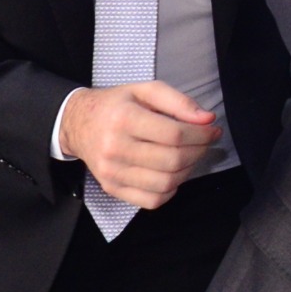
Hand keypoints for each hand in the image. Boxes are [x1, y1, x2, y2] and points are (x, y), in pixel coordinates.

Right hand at [59, 81, 220, 210]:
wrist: (78, 123)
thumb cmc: (116, 106)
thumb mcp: (145, 90)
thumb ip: (179, 102)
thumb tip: (207, 120)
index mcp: (124, 119)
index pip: (174, 134)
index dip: (201, 134)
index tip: (212, 130)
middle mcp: (115, 148)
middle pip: (173, 160)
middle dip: (199, 151)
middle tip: (204, 142)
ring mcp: (112, 172)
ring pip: (166, 183)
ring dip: (188, 171)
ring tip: (190, 156)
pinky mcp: (112, 188)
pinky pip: (152, 201)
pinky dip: (170, 190)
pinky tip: (172, 174)